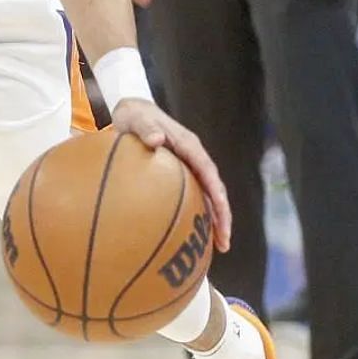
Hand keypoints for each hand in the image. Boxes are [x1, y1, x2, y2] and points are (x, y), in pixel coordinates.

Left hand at [110, 99, 232, 253]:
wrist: (133, 112)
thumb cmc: (134, 116)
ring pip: (207, 196)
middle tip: (224, 242)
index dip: (217, 194)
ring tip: (218, 246)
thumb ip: (146, 128)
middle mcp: (195, 158)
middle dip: (222, 216)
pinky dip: (198, 215)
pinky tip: (194, 235)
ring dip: (214, 220)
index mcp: (189, 145)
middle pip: (214, 190)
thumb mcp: (137, 118)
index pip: (209, 172)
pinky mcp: (181, 175)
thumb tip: (157, 139)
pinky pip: (194, 197)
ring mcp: (190, 167)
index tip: (222, 213)